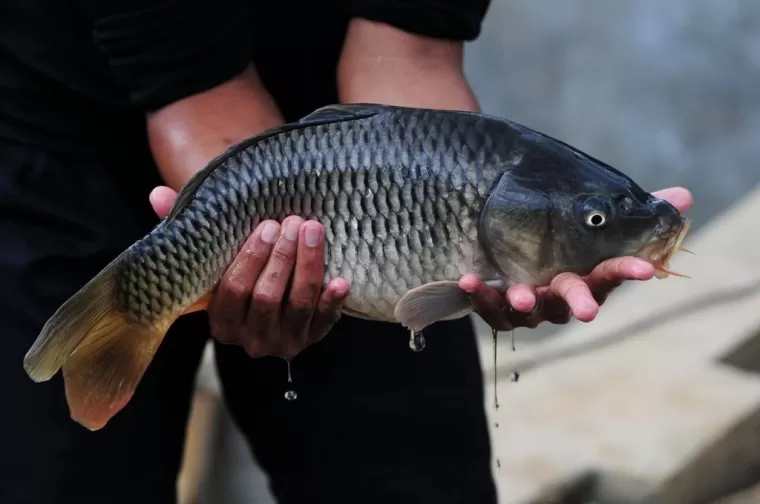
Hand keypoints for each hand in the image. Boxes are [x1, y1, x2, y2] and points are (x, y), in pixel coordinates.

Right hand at [150, 186, 349, 358]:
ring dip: (308, 266)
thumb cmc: (239, 275)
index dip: (251, 258)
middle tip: (293, 222)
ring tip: (314, 231)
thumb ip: (186, 229)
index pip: (233, 290)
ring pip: (298, 305)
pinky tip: (340, 280)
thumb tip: (158, 194)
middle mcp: (251, 340)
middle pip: (267, 297)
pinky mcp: (312, 339)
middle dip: (281, 257)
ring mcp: (283, 342)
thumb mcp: (212, 260)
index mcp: (221, 323)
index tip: (267, 225)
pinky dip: (333, 302)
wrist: (273, 312)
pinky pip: (325, 322)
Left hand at [460, 187, 693, 330]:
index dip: (628, 271)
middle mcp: (560, 295)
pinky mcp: (498, 306)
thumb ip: (636, 208)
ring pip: (530, 313)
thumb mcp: (592, 215)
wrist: (503, 236)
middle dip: (580, 303)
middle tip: (587, 311)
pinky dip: (481, 295)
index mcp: (586, 275)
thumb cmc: (559, 234)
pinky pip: (490, 308)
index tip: (646, 269)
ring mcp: (530, 305)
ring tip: (522, 295)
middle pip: (573, 302)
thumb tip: (685, 197)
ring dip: (527, 303)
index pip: (612, 274)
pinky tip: (470, 278)